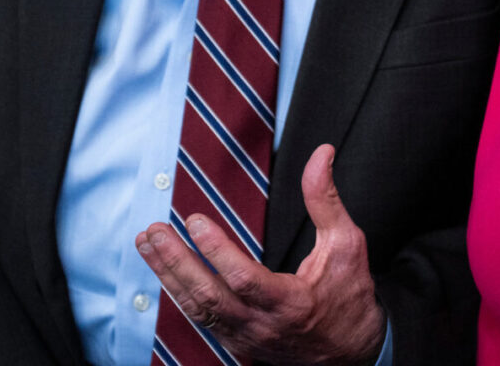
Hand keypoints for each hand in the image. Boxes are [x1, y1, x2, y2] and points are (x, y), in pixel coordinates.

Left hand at [137, 144, 386, 365]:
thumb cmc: (349, 294)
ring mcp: (246, 338)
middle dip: (176, 263)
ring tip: (147, 243)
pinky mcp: (237, 343)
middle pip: (208, 297)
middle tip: (154, 232)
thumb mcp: (346, 243)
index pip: (243, 279)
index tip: (194, 220)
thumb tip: (322, 154)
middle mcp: (262, 326)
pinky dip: (178, 293)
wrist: (352, 351)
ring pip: (197, 310)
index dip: (216, 250)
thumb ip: (325, 199)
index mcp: (290, 303)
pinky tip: (163, 269)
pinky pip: (200, 319)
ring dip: (168, 276)